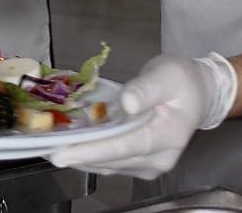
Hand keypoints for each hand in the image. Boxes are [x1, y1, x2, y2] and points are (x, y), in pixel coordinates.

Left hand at [47, 53, 237, 178]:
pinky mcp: (139, 163)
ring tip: (50, 144)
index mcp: (167, 138)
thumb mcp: (166, 75)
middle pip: (111, 160)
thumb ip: (145, 89)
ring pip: (107, 165)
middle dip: (77, 154)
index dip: (91, 151)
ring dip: (79, 156)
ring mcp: (148, 165)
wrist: (198, 93)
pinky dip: (89, 154)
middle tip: (43, 147)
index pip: (123, 147)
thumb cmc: (181, 81)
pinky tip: (70, 143)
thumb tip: (126, 104)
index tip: (61, 154)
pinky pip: (109, 162)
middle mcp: (158, 160)